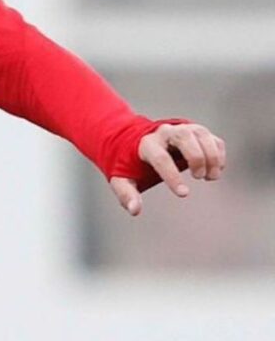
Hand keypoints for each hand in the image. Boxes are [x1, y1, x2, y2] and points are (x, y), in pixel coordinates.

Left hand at [109, 123, 225, 215]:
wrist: (138, 142)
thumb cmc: (132, 164)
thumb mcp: (122, 178)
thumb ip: (127, 194)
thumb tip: (135, 210)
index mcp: (146, 144)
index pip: (160, 157)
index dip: (172, 176)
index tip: (184, 193)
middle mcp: (165, 133)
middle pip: (184, 136)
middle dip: (196, 157)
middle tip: (198, 177)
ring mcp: (182, 129)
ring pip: (201, 134)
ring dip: (211, 156)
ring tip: (210, 177)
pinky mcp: (196, 133)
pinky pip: (213, 139)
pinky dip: (219, 155)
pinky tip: (215, 170)